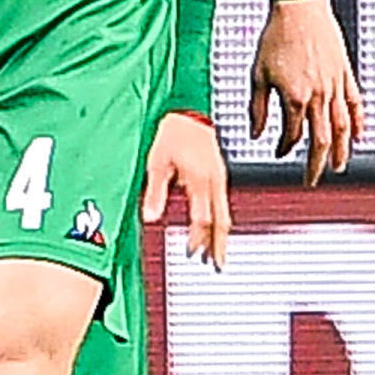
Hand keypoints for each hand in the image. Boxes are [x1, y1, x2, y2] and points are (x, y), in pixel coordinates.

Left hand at [141, 110, 230, 266]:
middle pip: (221, 221)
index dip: (198, 239)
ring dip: (221, 234)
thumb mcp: (157, 163)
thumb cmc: (171, 132)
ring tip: (218, 252)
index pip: (202, 220)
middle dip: (219, 245)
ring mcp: (219, 176)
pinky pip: (222, 201)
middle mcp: (214, 180)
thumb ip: (155, 193)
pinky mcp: (219, 172)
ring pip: (225, 212)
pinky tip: (215, 225)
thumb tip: (149, 218)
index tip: (193, 255)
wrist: (188, 109)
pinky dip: (220, 218)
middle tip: (219, 265)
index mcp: (200, 180)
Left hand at [251, 0, 364, 186]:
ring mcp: (336, 85)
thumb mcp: (258, 74)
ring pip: (343, 126)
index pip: (292, 135)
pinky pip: (355, 104)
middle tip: (312, 181)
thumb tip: (256, 135)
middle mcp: (319, 95)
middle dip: (316, 163)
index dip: (284, 147)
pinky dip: (359, 122)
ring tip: (338, 167)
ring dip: (341, 150)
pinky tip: (359, 136)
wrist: (300, 7)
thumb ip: (259, 108)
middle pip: (321, 139)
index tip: (278, 152)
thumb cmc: (274, 38)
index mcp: (295, 97)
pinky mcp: (346, 73)